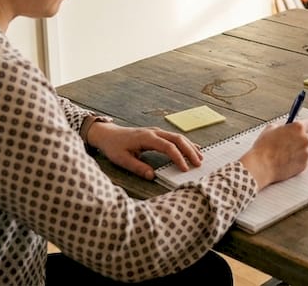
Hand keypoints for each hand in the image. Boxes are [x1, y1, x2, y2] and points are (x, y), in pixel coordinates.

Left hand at [86, 121, 203, 180]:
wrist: (107, 134)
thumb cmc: (114, 146)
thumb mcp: (122, 159)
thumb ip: (137, 167)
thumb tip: (152, 176)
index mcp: (146, 137)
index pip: (168, 146)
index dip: (178, 157)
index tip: (184, 169)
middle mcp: (154, 132)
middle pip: (177, 139)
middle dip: (189, 151)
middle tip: (198, 163)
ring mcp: (156, 131)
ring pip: (178, 136)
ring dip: (190, 146)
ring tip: (200, 158)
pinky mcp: (157, 133)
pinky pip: (174, 137)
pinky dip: (185, 143)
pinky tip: (193, 148)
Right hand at [239, 121, 307, 189]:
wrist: (262, 166)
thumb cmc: (264, 148)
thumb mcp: (270, 129)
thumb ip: (282, 127)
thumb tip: (284, 128)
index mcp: (298, 128)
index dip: (303, 127)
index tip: (299, 130)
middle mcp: (305, 140)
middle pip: (305, 138)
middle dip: (297, 140)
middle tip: (286, 144)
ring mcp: (305, 153)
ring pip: (304, 150)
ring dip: (297, 151)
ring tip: (283, 154)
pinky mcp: (304, 165)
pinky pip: (302, 161)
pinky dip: (296, 161)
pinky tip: (285, 161)